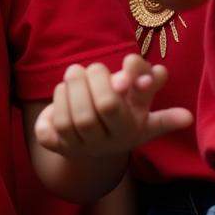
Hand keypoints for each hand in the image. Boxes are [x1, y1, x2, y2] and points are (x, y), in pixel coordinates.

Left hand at [34, 54, 192, 157]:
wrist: (91, 144)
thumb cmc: (119, 110)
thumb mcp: (138, 98)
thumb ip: (148, 82)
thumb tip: (164, 79)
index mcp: (132, 128)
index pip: (129, 104)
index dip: (128, 86)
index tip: (124, 78)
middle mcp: (109, 142)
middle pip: (104, 107)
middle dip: (95, 78)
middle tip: (89, 68)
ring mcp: (84, 147)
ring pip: (73, 118)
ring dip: (71, 88)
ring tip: (74, 74)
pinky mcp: (59, 147)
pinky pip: (50, 129)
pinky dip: (55, 106)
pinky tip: (62, 98)